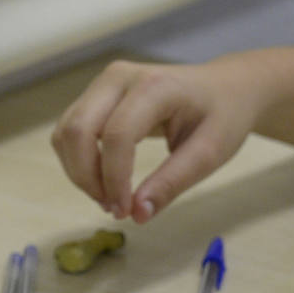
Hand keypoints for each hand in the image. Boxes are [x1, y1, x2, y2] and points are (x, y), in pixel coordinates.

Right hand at [50, 58, 259, 222]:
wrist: (226, 88)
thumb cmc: (223, 116)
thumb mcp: (210, 154)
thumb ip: (173, 182)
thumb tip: (138, 214)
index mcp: (154, 87)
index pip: (117, 135)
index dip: (114, 179)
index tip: (125, 212)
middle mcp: (119, 77)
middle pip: (78, 129)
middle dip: (87, 177)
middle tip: (115, 209)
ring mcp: (104, 83)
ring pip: (67, 131)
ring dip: (80, 172)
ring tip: (112, 199)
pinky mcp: (97, 95)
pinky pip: (72, 130)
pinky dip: (79, 161)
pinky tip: (106, 182)